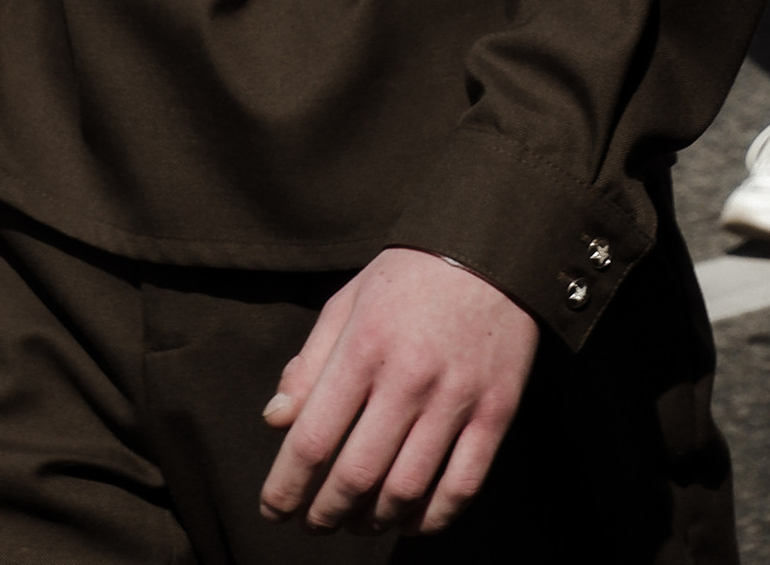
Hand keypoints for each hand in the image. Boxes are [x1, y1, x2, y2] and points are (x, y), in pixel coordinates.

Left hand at [259, 249, 537, 535]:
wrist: (490, 246)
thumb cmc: (407, 276)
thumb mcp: (347, 302)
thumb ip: (309, 362)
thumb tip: (275, 420)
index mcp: (364, 346)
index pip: (313, 438)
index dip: (286, 487)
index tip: (272, 510)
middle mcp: (409, 377)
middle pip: (357, 475)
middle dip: (325, 513)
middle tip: (313, 524)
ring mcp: (456, 398)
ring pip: (407, 490)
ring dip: (373, 521)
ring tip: (356, 523)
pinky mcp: (496, 412)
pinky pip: (462, 486)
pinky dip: (431, 517)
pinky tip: (408, 519)